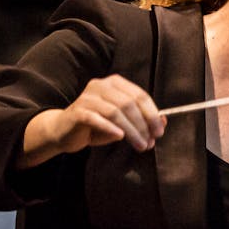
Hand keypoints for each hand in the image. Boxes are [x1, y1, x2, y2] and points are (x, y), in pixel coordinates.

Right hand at [17, 74, 166, 168]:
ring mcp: (87, 97)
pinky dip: (110, 127)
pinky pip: (96, 118)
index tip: (160, 132)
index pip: (140, 95)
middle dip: (142, 125)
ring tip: (140, 145)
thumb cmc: (97, 126)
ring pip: (115, 111)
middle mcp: (101, 85)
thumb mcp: (122, 124)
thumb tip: (164, 122)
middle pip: (129, 103)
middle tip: (149, 142)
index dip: (152, 114)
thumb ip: (142, 121)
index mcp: (115, 83)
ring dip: (131, 130)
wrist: (64, 132)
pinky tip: (120, 137)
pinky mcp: (77, 111)